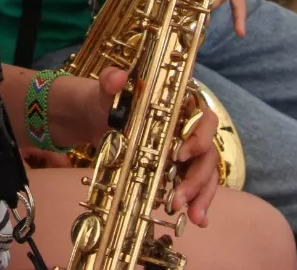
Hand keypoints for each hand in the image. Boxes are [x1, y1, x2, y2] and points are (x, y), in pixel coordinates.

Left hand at [51, 67, 221, 225]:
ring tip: (191, 216)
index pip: (203, 117)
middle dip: (198, 178)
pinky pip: (191, 185)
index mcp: (178, 104)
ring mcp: (181, 150)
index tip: (179, 154)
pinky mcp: (172, 168)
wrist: (89, 118)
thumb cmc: (103, 99)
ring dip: (201, 194)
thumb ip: (111, 80)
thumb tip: (117, 77)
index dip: (199, 136)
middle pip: (207, 151)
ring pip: (204, 172)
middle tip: (179, 198)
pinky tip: (195, 219)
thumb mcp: (104, 89)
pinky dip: (196, 201)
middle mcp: (186, 127)